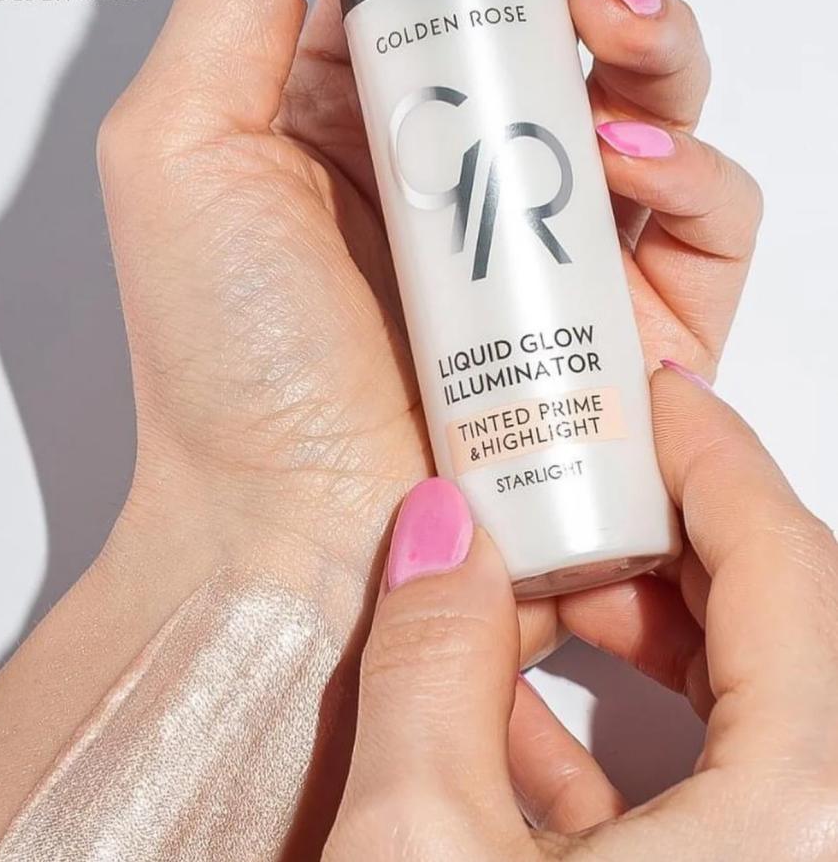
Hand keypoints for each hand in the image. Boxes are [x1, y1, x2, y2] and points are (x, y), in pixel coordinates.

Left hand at [98, 0, 761, 655]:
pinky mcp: (612, 320)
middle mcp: (457, 173)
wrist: (293, 530)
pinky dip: (695, 173)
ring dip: (656, 47)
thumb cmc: (227, 364)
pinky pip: (702, 221)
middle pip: (559, 20)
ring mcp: (540, 244)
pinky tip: (631, 166)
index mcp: (357, 115)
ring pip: (652, 101)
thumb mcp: (181, 143)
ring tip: (609, 44)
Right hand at [324, 367, 837, 860]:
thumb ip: (429, 672)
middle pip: (783, 624)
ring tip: (536, 600)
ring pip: (759, 706)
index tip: (654, 399)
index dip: (712, 457)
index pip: (790, 569)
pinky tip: (520, 729)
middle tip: (576, 490)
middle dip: (665, 541)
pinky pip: (728, 793)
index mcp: (798, 824)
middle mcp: (823, 847)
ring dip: (645, 638)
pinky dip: (631, 741)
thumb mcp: (419, 851)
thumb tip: (437, 538)